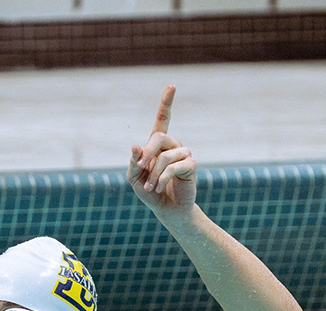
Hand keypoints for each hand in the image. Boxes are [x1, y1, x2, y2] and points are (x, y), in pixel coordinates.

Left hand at [127, 86, 196, 217]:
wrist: (166, 209)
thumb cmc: (149, 191)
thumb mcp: (134, 178)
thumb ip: (134, 162)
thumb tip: (136, 146)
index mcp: (157, 145)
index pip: (162, 119)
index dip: (167, 103)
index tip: (172, 86)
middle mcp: (172, 146)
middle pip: (160, 137)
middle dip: (148, 153)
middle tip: (141, 168)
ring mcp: (183, 154)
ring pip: (165, 156)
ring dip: (154, 173)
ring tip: (150, 186)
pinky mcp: (191, 166)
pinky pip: (175, 166)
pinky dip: (162, 178)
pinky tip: (158, 187)